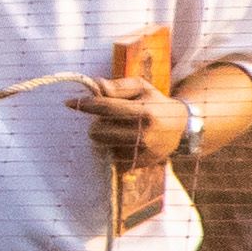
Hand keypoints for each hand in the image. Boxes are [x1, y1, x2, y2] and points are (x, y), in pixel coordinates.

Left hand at [69, 76, 193, 170]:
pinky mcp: (138, 165)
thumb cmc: (156, 103)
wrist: (181, 129)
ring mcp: (141, 152)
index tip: (69, 103)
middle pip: (98, 131)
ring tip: (118, 129)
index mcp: (144, 112)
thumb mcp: (142, 88)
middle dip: (97, 123)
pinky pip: (111, 157)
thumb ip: (119, 86)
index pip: (107, 108)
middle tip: (107, 118)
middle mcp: (143, 134)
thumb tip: (97, 85)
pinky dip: (113, 148)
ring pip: (103, 145)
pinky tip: (124, 142)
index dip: (86, 105)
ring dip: (104, 136)